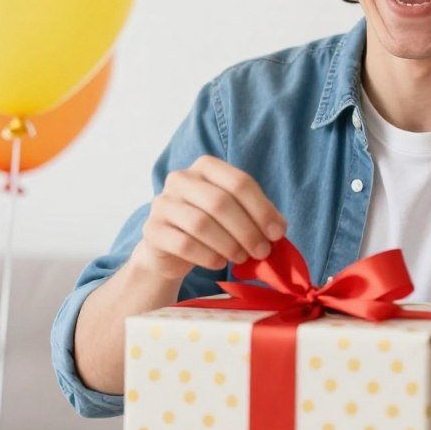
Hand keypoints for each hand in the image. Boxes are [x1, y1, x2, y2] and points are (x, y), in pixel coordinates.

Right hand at [132, 155, 286, 280]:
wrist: (170, 248)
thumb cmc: (211, 226)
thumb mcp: (235, 213)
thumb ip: (257, 215)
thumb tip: (278, 229)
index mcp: (206, 167)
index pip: (239, 182)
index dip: (262, 209)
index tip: (277, 233)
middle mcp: (181, 178)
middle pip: (221, 202)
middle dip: (247, 230)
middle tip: (262, 251)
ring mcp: (163, 203)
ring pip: (201, 224)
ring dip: (228, 244)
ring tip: (241, 257)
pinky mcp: (152, 230)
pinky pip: (184, 244)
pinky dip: (207, 256)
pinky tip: (219, 262)